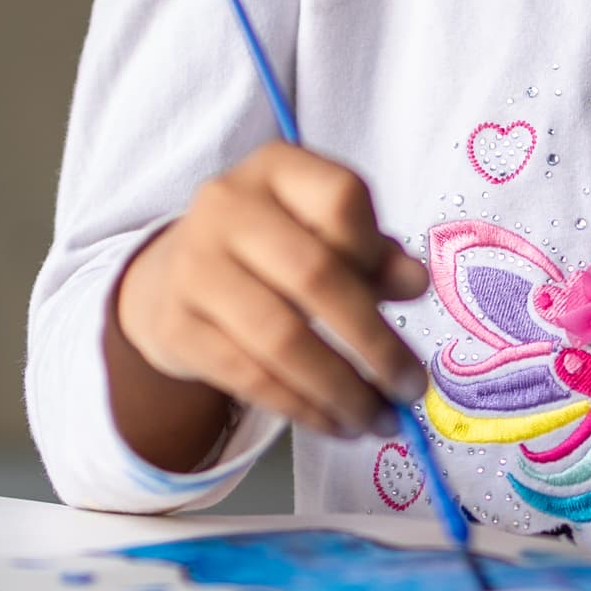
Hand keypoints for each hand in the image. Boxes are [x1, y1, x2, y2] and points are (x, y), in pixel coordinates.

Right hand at [109, 144, 429, 467]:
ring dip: (341, 390)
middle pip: (314, 275)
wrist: (174, 277)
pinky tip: (334, 423)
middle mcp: (226, 205)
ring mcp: (193, 265)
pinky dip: (302, 408)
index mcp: (276, 168)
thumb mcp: (323, 234)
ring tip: (377, 420)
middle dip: (374, 343)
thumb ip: (375, 255)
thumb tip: (416, 281)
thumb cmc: (271, 252)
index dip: (377, 250)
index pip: (341, 198)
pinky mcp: (177, 326)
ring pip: (281, 338)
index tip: (400, 296)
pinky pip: (250, 377)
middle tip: (410, 388)